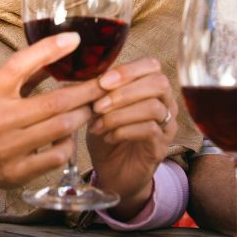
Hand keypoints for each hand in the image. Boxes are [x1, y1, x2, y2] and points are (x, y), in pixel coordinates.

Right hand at [0, 33, 103, 202]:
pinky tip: (71, 136)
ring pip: (61, 127)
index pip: (18, 65)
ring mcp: (8, 148)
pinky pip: (58, 155)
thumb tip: (62, 49)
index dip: (48, 50)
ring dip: (83, 115)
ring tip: (92, 108)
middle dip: (86, 91)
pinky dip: (70, 143)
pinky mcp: (18, 172)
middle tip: (105, 84)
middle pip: (54, 101)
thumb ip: (27, 74)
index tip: (75, 40)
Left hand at [87, 57, 177, 218]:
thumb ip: (91, 91)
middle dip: (124, 91)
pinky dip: (124, 130)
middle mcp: (165, 102)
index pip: (151, 65)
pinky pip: (149, 130)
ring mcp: (166, 125)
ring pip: (153, 107)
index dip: (127, 70)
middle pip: (158, 83)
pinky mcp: (161, 146)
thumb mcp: (95, 109)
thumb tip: (70, 78)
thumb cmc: (106, 134)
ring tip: (98, 124)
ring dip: (120, 113)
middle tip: (98, 106)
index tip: (102, 82)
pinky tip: (108, 136)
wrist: (112, 172)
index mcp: (150, 86)